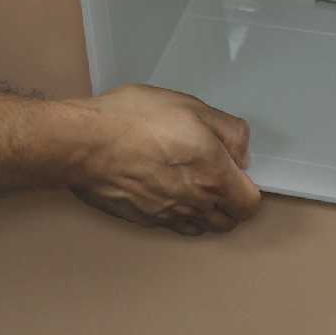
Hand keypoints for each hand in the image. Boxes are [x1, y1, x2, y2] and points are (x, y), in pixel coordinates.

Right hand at [63, 85, 260, 236]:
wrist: (84, 143)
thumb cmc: (135, 119)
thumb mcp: (191, 107)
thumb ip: (229, 131)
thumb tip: (242, 153)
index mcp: (213, 176)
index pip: (250, 204)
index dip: (248, 186)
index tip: (236, 169)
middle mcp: (195, 204)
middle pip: (229, 221)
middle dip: (230, 202)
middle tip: (217, 175)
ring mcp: (168, 216)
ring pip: (202, 227)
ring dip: (206, 212)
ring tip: (193, 183)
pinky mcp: (144, 221)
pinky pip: (174, 226)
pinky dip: (180, 215)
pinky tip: (168, 190)